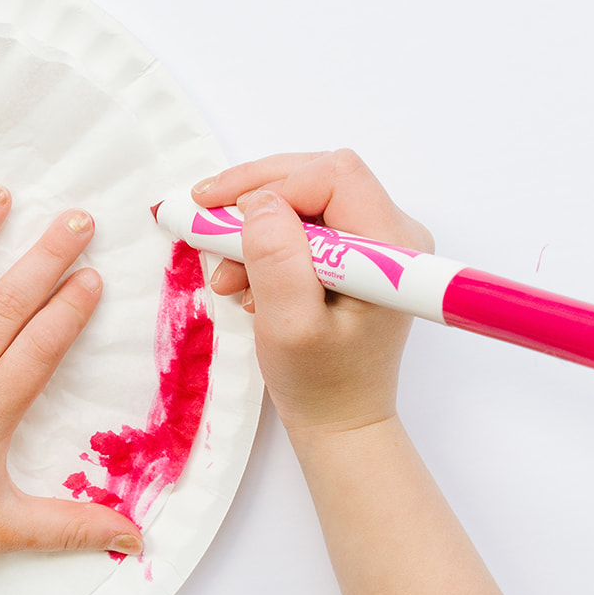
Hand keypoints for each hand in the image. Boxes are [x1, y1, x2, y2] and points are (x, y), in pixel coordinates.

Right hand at [191, 150, 433, 434]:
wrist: (340, 419)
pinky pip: (303, 221)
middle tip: (201, 219)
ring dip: (253, 226)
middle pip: (316, 175)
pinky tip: (245, 279)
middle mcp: (392, 233)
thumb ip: (277, 261)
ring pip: (304, 196)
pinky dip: (263, 242)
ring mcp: (374, 241)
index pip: (332, 175)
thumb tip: (257, 203)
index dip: (271, 186)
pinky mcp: (354, 252)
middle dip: (253, 196)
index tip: (217, 215)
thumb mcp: (289, 327)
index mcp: (391, 247)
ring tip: (225, 275)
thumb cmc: (320, 382)